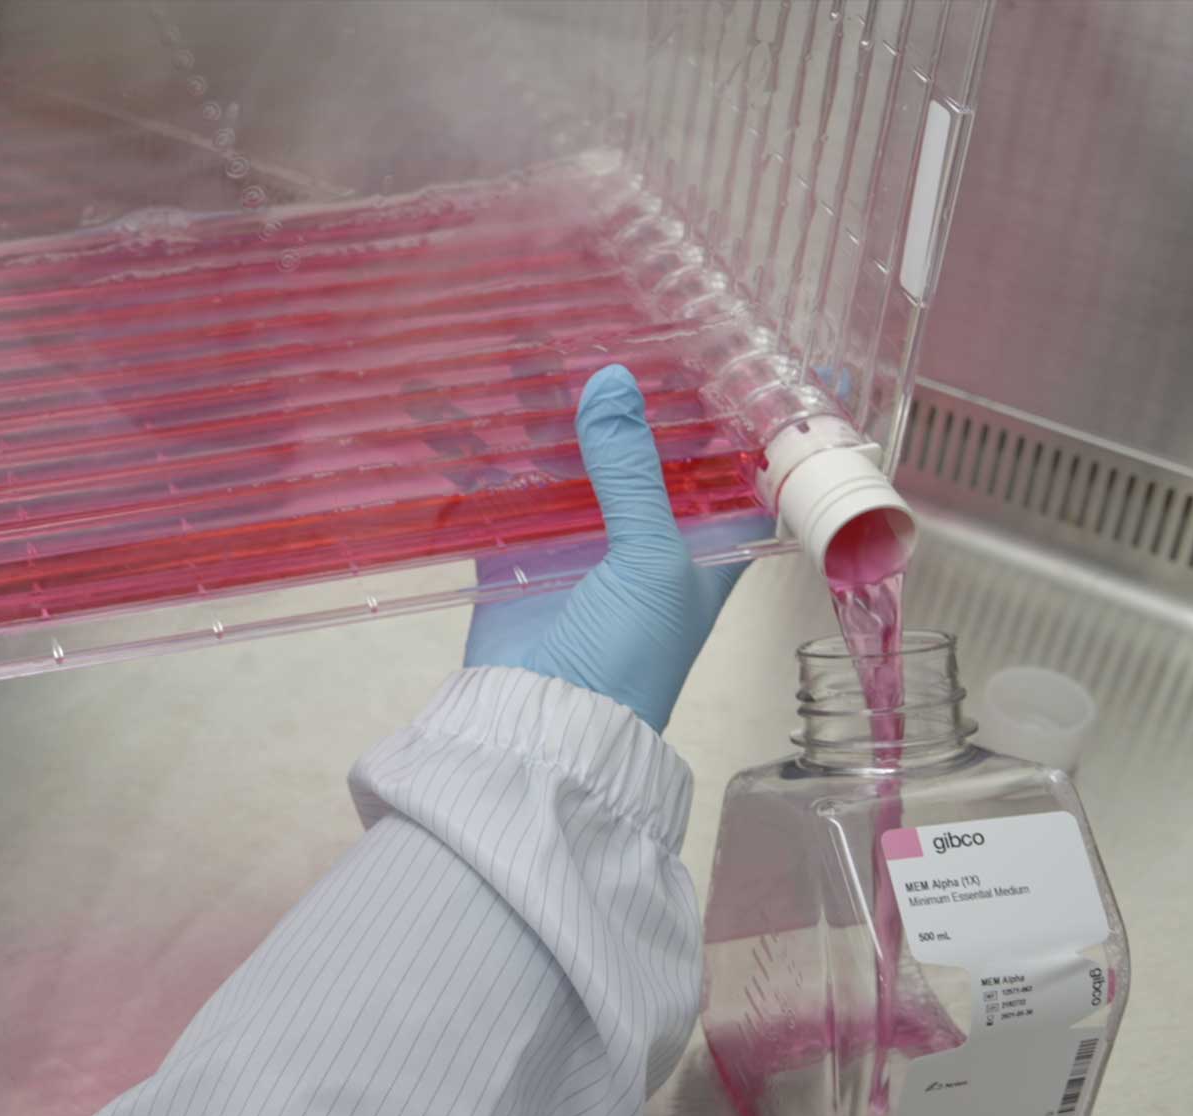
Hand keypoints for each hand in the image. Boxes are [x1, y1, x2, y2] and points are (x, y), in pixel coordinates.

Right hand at [464, 364, 743, 730]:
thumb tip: (611, 381)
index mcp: (707, 538)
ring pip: (568, 454)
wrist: (544, 727)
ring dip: (546, 406)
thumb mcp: (650, 557)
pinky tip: (452, 405)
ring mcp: (582, 538)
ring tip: (523, 340)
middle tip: (604, 311)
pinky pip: (499, 488)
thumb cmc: (629, 657)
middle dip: (625, 385)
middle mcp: (648, 531)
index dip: (740, 402)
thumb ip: (631, 469)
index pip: (738, 457)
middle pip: (643, 442)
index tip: (739, 336)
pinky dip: (477, 451)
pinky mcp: (519, 552)